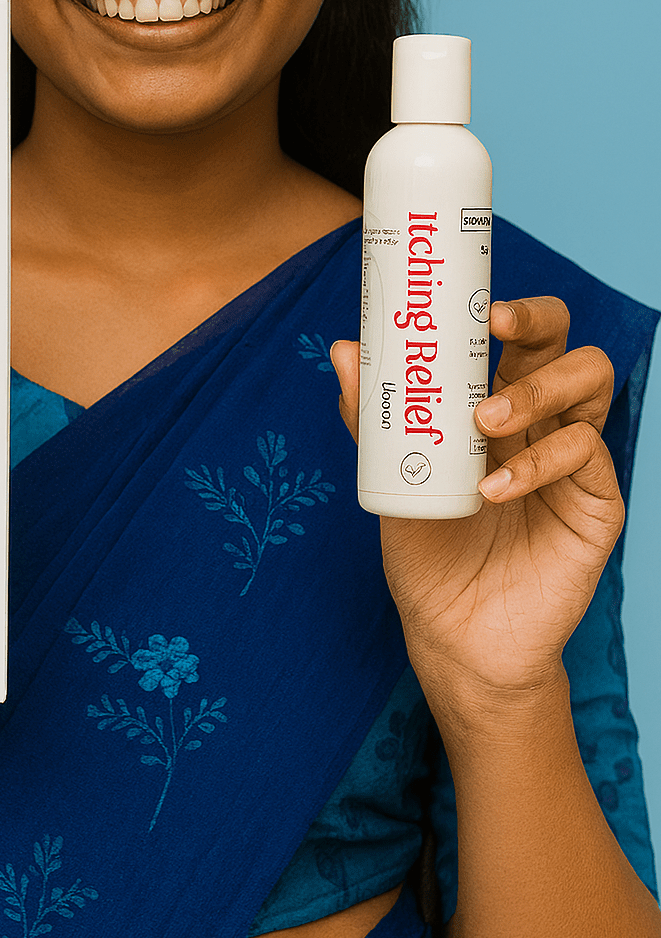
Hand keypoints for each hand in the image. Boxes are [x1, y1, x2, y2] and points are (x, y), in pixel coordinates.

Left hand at [331, 298, 620, 703]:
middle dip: (536, 320)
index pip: (518, 337)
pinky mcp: (595, 502)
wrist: (455, 637)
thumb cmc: (426, 554)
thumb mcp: (391, 480)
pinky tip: (494, 490)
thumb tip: (342, 348)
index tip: (476, 299)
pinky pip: (585, 453)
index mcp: (497, 405)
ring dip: (535, 389)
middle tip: (495, 325)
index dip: (509, 309)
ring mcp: (573, 459)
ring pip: (590, 382)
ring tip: (484, 422)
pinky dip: (537, 462)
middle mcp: (541, 422)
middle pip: (562, 343)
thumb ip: (371, 421)